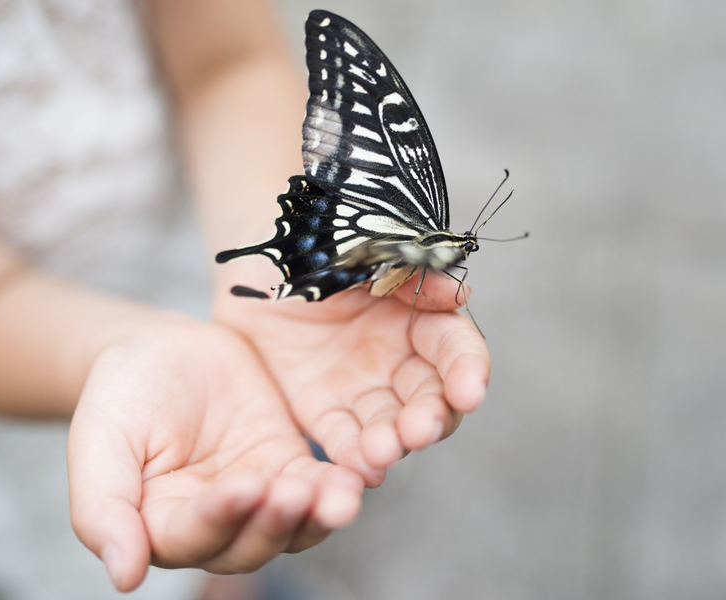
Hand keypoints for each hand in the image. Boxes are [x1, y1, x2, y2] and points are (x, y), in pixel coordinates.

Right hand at [68, 317, 362, 591]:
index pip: (192, 538)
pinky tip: (354, 478)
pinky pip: (315, 483)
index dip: (219, 517)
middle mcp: (214, 521)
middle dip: (277, 523)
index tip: (241, 486)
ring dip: (317, 516)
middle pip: (251, 544)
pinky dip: (334, 485)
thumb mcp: (100, 441)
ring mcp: (255, 493)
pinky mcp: (285, 463)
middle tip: (297, 494)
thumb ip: (103, 507)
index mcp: (161, 525)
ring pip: (292, 524)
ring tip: (341, 498)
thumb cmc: (120, 393)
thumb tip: (124, 577)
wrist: (160, 348)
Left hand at [214, 269, 490, 486]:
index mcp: (419, 316)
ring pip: (388, 423)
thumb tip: (458, 295)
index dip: (468, 370)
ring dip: (392, 441)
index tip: (469, 392)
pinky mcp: (322, 408)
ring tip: (383, 451)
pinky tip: (360, 467)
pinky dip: (352, 454)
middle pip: (428, 397)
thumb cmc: (319, 244)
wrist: (257, 258)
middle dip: (429, 417)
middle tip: (419, 430)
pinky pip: (341, 435)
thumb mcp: (364, 249)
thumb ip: (409, 273)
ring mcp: (361, 387)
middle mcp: (399, 358)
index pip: (456, 348)